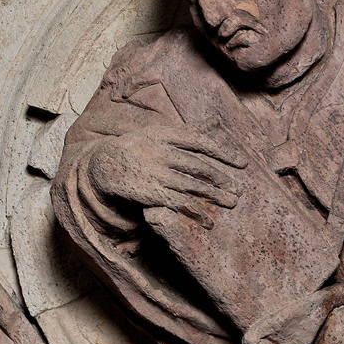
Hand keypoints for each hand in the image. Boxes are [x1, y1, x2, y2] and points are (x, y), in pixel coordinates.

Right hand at [87, 124, 247, 228]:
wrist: (101, 164)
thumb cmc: (136, 147)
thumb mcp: (159, 133)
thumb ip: (187, 132)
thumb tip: (216, 122)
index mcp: (164, 134)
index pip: (200, 142)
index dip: (223, 152)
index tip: (242, 163)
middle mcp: (160, 152)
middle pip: (198, 165)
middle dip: (221, 179)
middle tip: (239, 190)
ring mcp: (154, 172)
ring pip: (191, 186)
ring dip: (214, 196)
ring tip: (231, 202)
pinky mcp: (148, 192)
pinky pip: (176, 203)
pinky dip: (195, 213)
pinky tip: (208, 221)